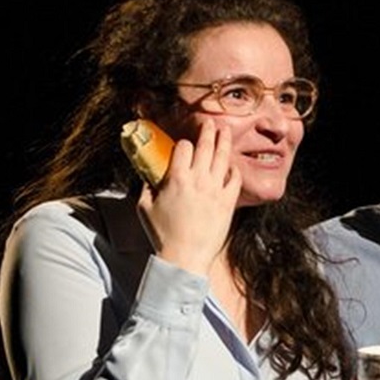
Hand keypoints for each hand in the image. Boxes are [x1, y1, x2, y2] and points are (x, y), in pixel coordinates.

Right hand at [137, 119, 241, 275]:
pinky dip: (234, 170)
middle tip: (210, 122)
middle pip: (205, 146)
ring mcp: (215, 190)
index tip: (183, 146)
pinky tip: (232, 165)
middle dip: (208, 131)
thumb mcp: (144, 208)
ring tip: (225, 131)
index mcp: (176, 179)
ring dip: (224, 141)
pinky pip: (235, 180)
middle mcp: (198, 180)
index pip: (182, 148)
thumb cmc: (162, 235)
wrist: (185, 257)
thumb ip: (146, 188)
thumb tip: (146, 177)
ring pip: (222, 158)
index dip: (182, 144)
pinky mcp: (228, 202)